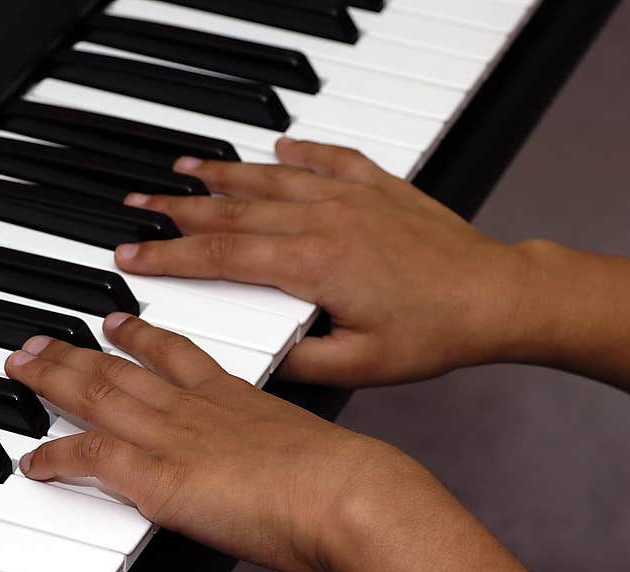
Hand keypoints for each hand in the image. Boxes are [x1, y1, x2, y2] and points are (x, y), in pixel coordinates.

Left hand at [5, 316, 534, 571]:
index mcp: (234, 397)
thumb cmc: (347, 478)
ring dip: (55, 381)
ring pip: (98, 396)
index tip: (118, 320)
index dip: (141, 335)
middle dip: (77, 350)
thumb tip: (290, 468)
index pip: (177, 354)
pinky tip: (35, 462)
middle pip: (123, 368)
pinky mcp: (159, 475)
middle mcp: (196, 407)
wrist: (350, 493)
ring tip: (24, 365)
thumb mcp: (310, 447)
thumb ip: (284, 448)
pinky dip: (58, 458)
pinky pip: (92, 459)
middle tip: (43, 337)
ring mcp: (173, 437)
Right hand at [116, 138, 532, 387]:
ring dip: (224, 173)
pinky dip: (299, 151)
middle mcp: (323, 221)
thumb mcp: (361, 368)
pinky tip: (280, 145)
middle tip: (140, 205)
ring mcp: (351, 198)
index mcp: (311, 266)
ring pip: (271, 178)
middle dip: (178, 209)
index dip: (170, 258)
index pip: (221, 258)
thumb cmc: (435, 332)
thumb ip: (300, 362)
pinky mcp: (378, 188)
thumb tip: (258, 357)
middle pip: (233, 209)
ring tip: (186, 167)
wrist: (497, 296)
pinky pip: (329, 159)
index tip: (133, 255)